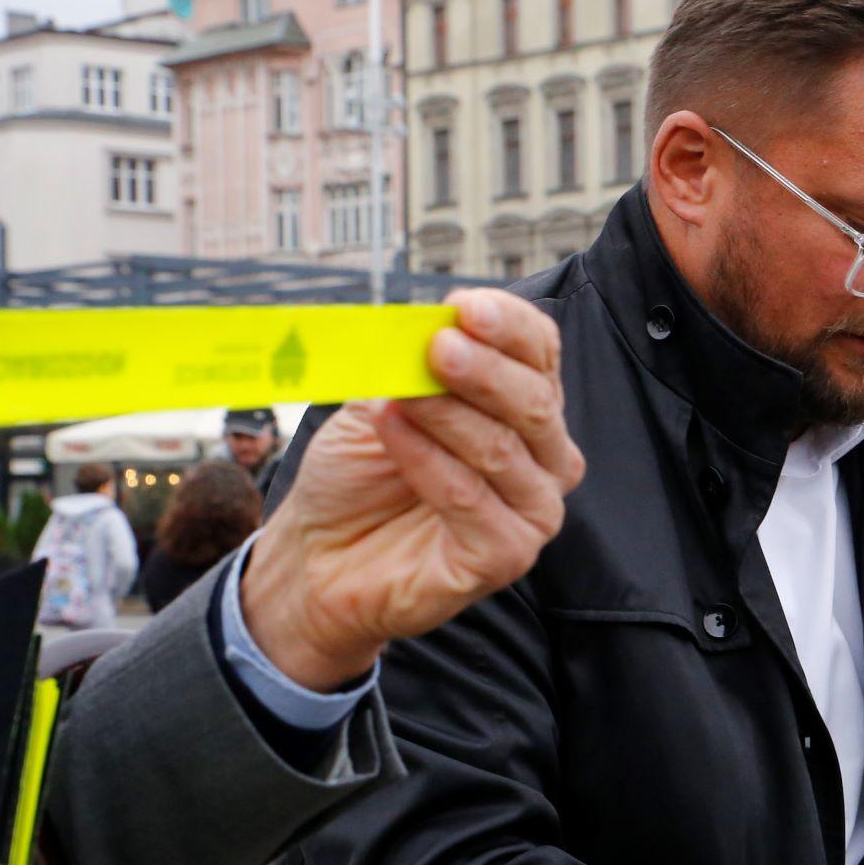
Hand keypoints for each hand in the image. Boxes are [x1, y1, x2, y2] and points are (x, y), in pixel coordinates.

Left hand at [239, 288, 583, 689]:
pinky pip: (474, 502)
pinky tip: (392, 435)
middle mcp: (543, 458)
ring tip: (397, 396)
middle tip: (437, 348)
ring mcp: (532, 511)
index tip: (461, 308)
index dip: (508, 326)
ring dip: (447, 414)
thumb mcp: (379, 399)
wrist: (319, 555)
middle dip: (485, 369)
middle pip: (536, 401)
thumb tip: (427, 324)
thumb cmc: (358, 477)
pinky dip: (429, 463)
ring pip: (506, 450)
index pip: (541, 354)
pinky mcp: (507, 557)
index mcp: (524, 408)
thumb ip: (408, 364)